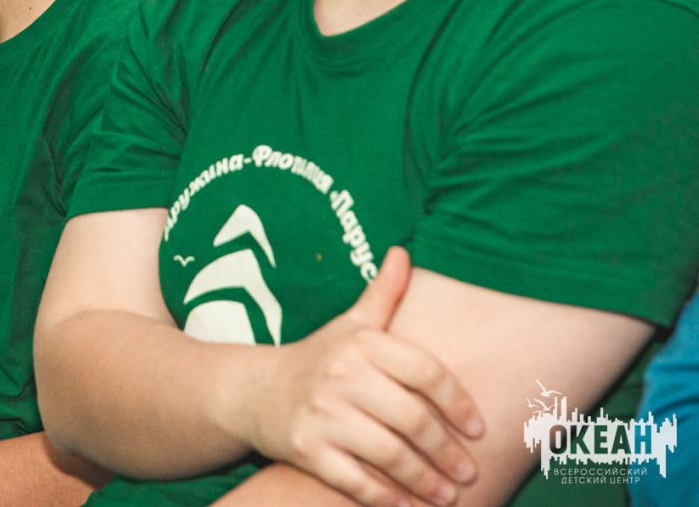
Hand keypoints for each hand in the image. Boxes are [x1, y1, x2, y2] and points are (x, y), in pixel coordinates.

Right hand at [245, 247, 483, 506]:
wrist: (253, 392)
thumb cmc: (317, 358)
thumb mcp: (348, 324)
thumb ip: (382, 294)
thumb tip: (404, 251)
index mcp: (359, 344)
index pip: (425, 371)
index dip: (458, 402)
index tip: (478, 429)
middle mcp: (340, 376)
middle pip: (411, 418)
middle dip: (447, 451)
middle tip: (470, 472)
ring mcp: (321, 414)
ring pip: (389, 454)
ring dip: (425, 481)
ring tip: (449, 495)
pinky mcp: (305, 449)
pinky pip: (356, 480)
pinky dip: (387, 498)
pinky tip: (409, 506)